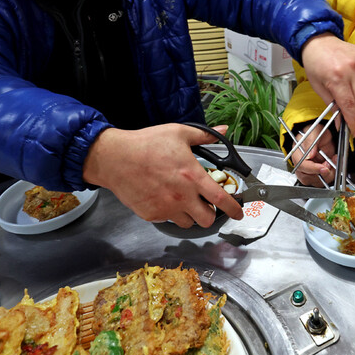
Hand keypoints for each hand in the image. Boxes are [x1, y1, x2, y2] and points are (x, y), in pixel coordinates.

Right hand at [82, 123, 243, 227]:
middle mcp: (181, 196)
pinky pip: (168, 220)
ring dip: (190, 214)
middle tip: (205, 203)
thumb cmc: (145, 144)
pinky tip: (164, 198)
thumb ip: (204, 136)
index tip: (239, 213)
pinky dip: (170, 212)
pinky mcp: (151, 214)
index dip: (234, 209)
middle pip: (207, 219)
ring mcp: (166, 208)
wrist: (115, 158)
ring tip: (183, 200)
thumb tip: (222, 131)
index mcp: (192, 176)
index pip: (221, 199)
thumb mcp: (178, 133)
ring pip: (188, 223)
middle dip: (210, 214)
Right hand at [291, 122, 336, 185]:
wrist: (321, 134)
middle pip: (307, 178)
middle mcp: (301, 165)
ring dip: (328, 175)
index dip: (313, 169)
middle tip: (330, 163)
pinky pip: (324, 180)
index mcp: (297, 154)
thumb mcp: (314, 131)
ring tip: (333, 160)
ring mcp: (309, 171)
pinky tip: (334, 163)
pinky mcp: (317, 174)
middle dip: (322, 174)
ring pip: (316, 182)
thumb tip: (310, 155)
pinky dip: (332, 174)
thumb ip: (311, 141)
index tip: (324, 168)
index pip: (302, 166)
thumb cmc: (314, 131)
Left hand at [299, 35, 354, 135]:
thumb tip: (342, 124)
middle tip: (350, 111)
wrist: (318, 42)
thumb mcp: (319, 87)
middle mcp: (351, 69)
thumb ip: (333, 106)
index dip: (353, 122)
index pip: (350, 106)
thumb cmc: (316, 65)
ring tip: (351, 90)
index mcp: (336, 78)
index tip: (354, 131)